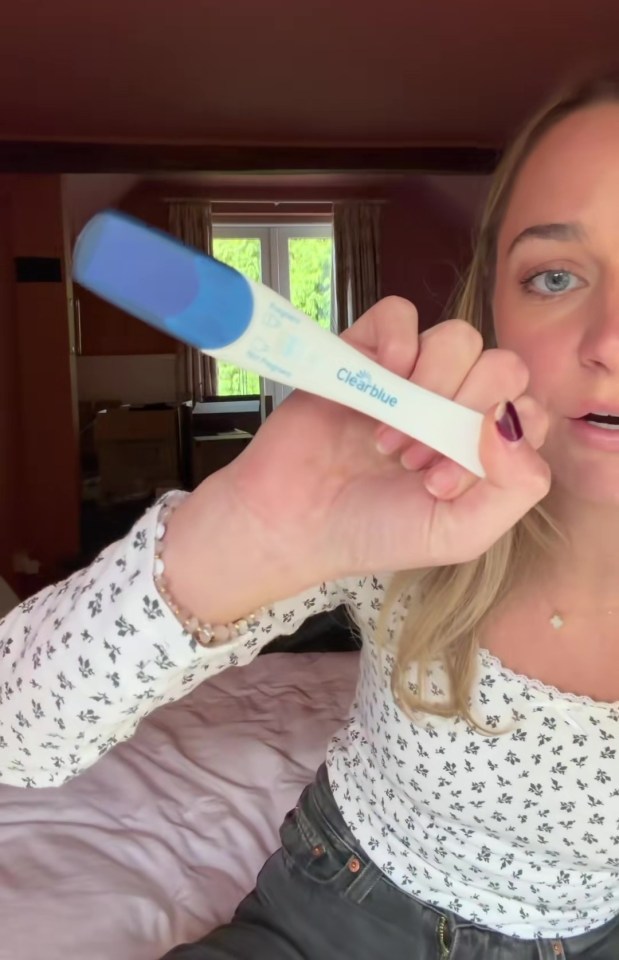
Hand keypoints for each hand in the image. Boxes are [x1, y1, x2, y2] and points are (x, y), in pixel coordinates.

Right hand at [166, 297, 549, 617]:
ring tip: (388, 438)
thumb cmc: (373, 531)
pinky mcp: (368, 349)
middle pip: (502, 367)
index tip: (441, 483)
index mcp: (485, 443)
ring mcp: (412, 372)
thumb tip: (511, 421)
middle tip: (413, 462)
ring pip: (459, 338)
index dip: (493, 443)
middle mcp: (456, 401)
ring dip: (429, 387)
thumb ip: (515, 488)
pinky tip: (380, 383)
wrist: (291, 521)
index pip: (527, 412)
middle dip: (461, 415)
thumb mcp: (461, 534)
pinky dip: (397, 343)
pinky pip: (402, 314)